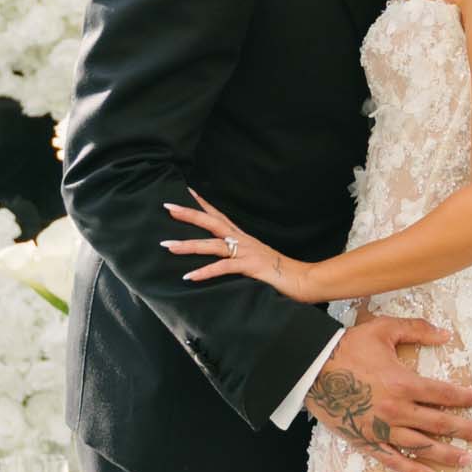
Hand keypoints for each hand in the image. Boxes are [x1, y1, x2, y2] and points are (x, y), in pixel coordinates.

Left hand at [165, 192, 325, 305]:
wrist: (303, 279)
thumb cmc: (281, 272)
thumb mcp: (256, 260)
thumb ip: (240, 256)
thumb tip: (226, 257)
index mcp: (243, 237)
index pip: (219, 215)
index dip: (203, 203)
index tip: (186, 191)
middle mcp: (243, 240)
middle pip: (211, 222)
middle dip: (189, 214)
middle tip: (167, 207)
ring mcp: (246, 252)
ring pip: (212, 245)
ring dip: (189, 245)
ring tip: (168, 246)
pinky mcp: (250, 266)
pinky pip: (223, 267)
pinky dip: (205, 271)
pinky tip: (189, 276)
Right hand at [308, 314, 471, 471]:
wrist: (310, 368)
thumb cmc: (347, 347)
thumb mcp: (383, 329)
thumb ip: (416, 329)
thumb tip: (445, 334)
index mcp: (404, 383)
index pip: (444, 394)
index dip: (465, 398)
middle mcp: (397, 410)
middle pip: (440, 423)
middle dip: (464, 428)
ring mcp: (382, 429)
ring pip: (422, 445)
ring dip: (447, 453)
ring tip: (466, 458)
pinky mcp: (367, 441)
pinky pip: (394, 459)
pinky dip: (412, 470)